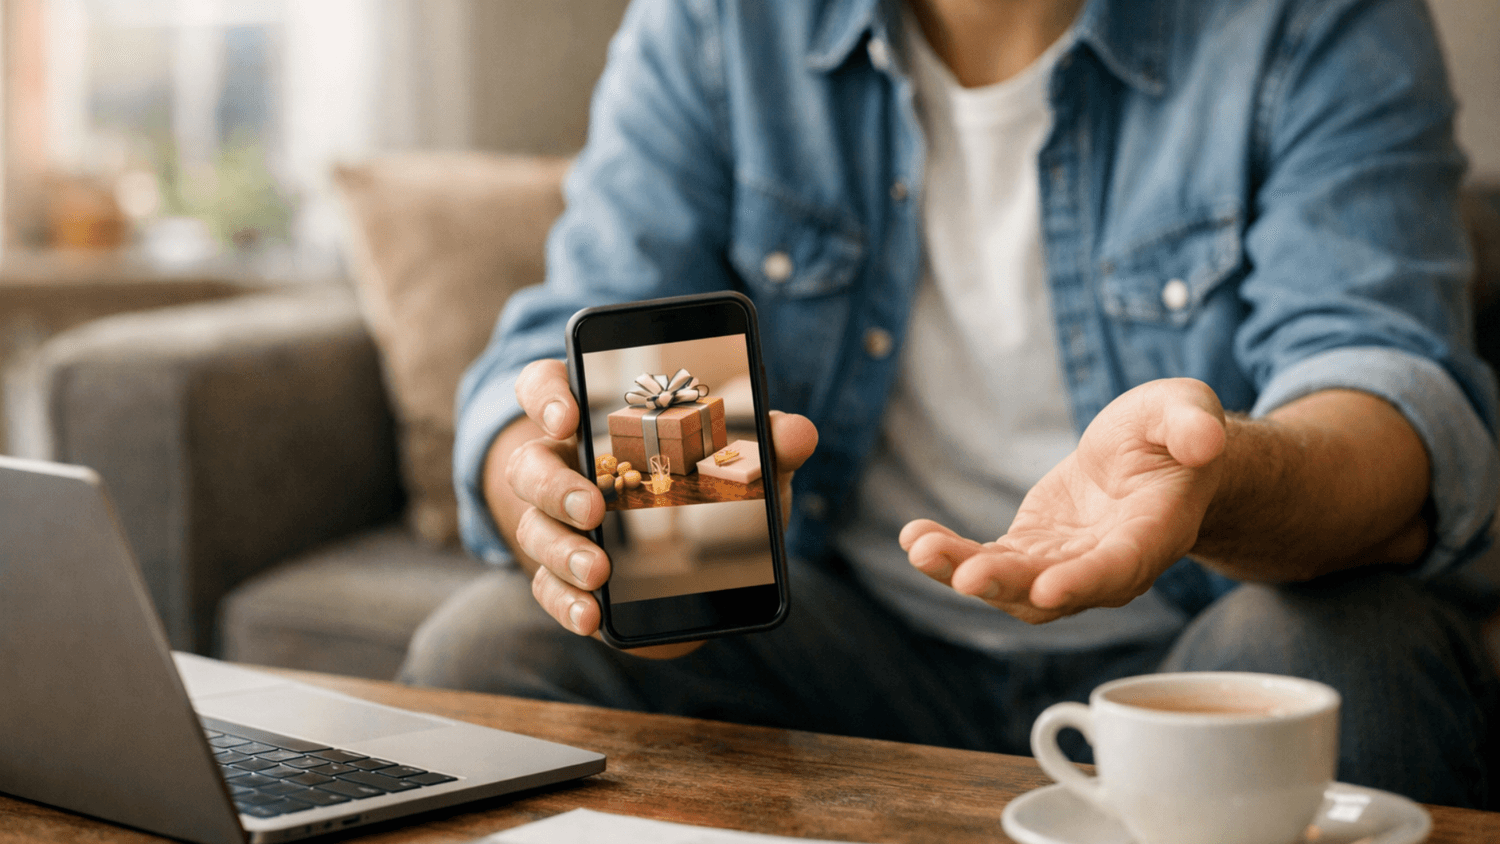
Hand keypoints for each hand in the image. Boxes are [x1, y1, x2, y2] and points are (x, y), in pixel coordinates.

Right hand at [488, 358, 817, 652]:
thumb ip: (771, 448)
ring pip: (534, 529)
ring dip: (562, 552)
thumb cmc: (716, 493)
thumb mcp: (751, 469)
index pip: (545, 388)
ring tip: (598, 572)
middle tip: (596, 510)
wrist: (705, 570)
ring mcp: (560, 526)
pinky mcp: (567, 578)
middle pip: (530, 466)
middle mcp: (565, 469)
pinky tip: (591, 615)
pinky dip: (565, 602)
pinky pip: (548, 588)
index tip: (571, 417)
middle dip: (557, 488)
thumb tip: (797, 434)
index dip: (546, 396)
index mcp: (598, 424)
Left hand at [900, 378, 1226, 623]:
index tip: (1046, 590)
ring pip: (1012, 585)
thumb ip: (1192, 426)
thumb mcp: (1187, 412)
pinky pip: (987, 562)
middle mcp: (1107, 566)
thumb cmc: (1174, 435)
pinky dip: (951, 555)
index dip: (1084, 581)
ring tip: (920, 549)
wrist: (1153, 458)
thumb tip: (1203, 439)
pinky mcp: (1031, 552)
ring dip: (964, 572)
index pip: (1119, 567)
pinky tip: (914, 537)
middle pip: (1054, 590)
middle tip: (965, 576)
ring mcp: (1065, 565)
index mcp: (1152, 535)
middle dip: (1008, 585)